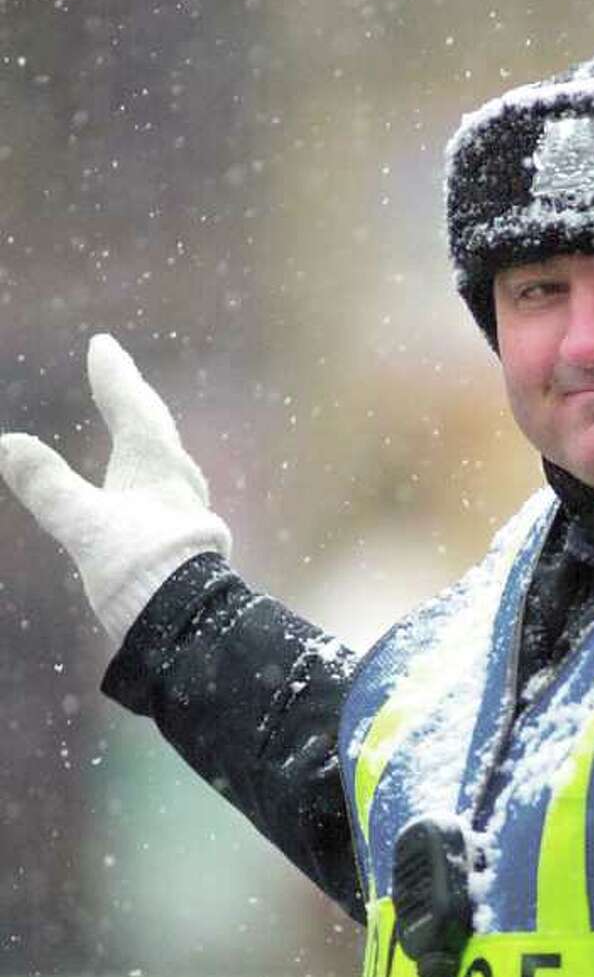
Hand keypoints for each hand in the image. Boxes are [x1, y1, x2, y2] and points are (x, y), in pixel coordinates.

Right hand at [0, 334, 230, 646]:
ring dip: (154, 444)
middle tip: (124, 380)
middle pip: (158, 433)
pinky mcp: (192, 549)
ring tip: (144, 434)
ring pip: (172, 466)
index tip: (104, 347)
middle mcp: (180, 484)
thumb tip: (9, 444)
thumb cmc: (141, 569)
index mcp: (156, 467)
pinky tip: (155, 501)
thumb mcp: (84, 525)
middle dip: (138, 404)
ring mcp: (190, 517)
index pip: (134, 410)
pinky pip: (172, 498)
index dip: (116, 379)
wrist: (191, 629)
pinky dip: (157, 483)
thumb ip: (48, 485)